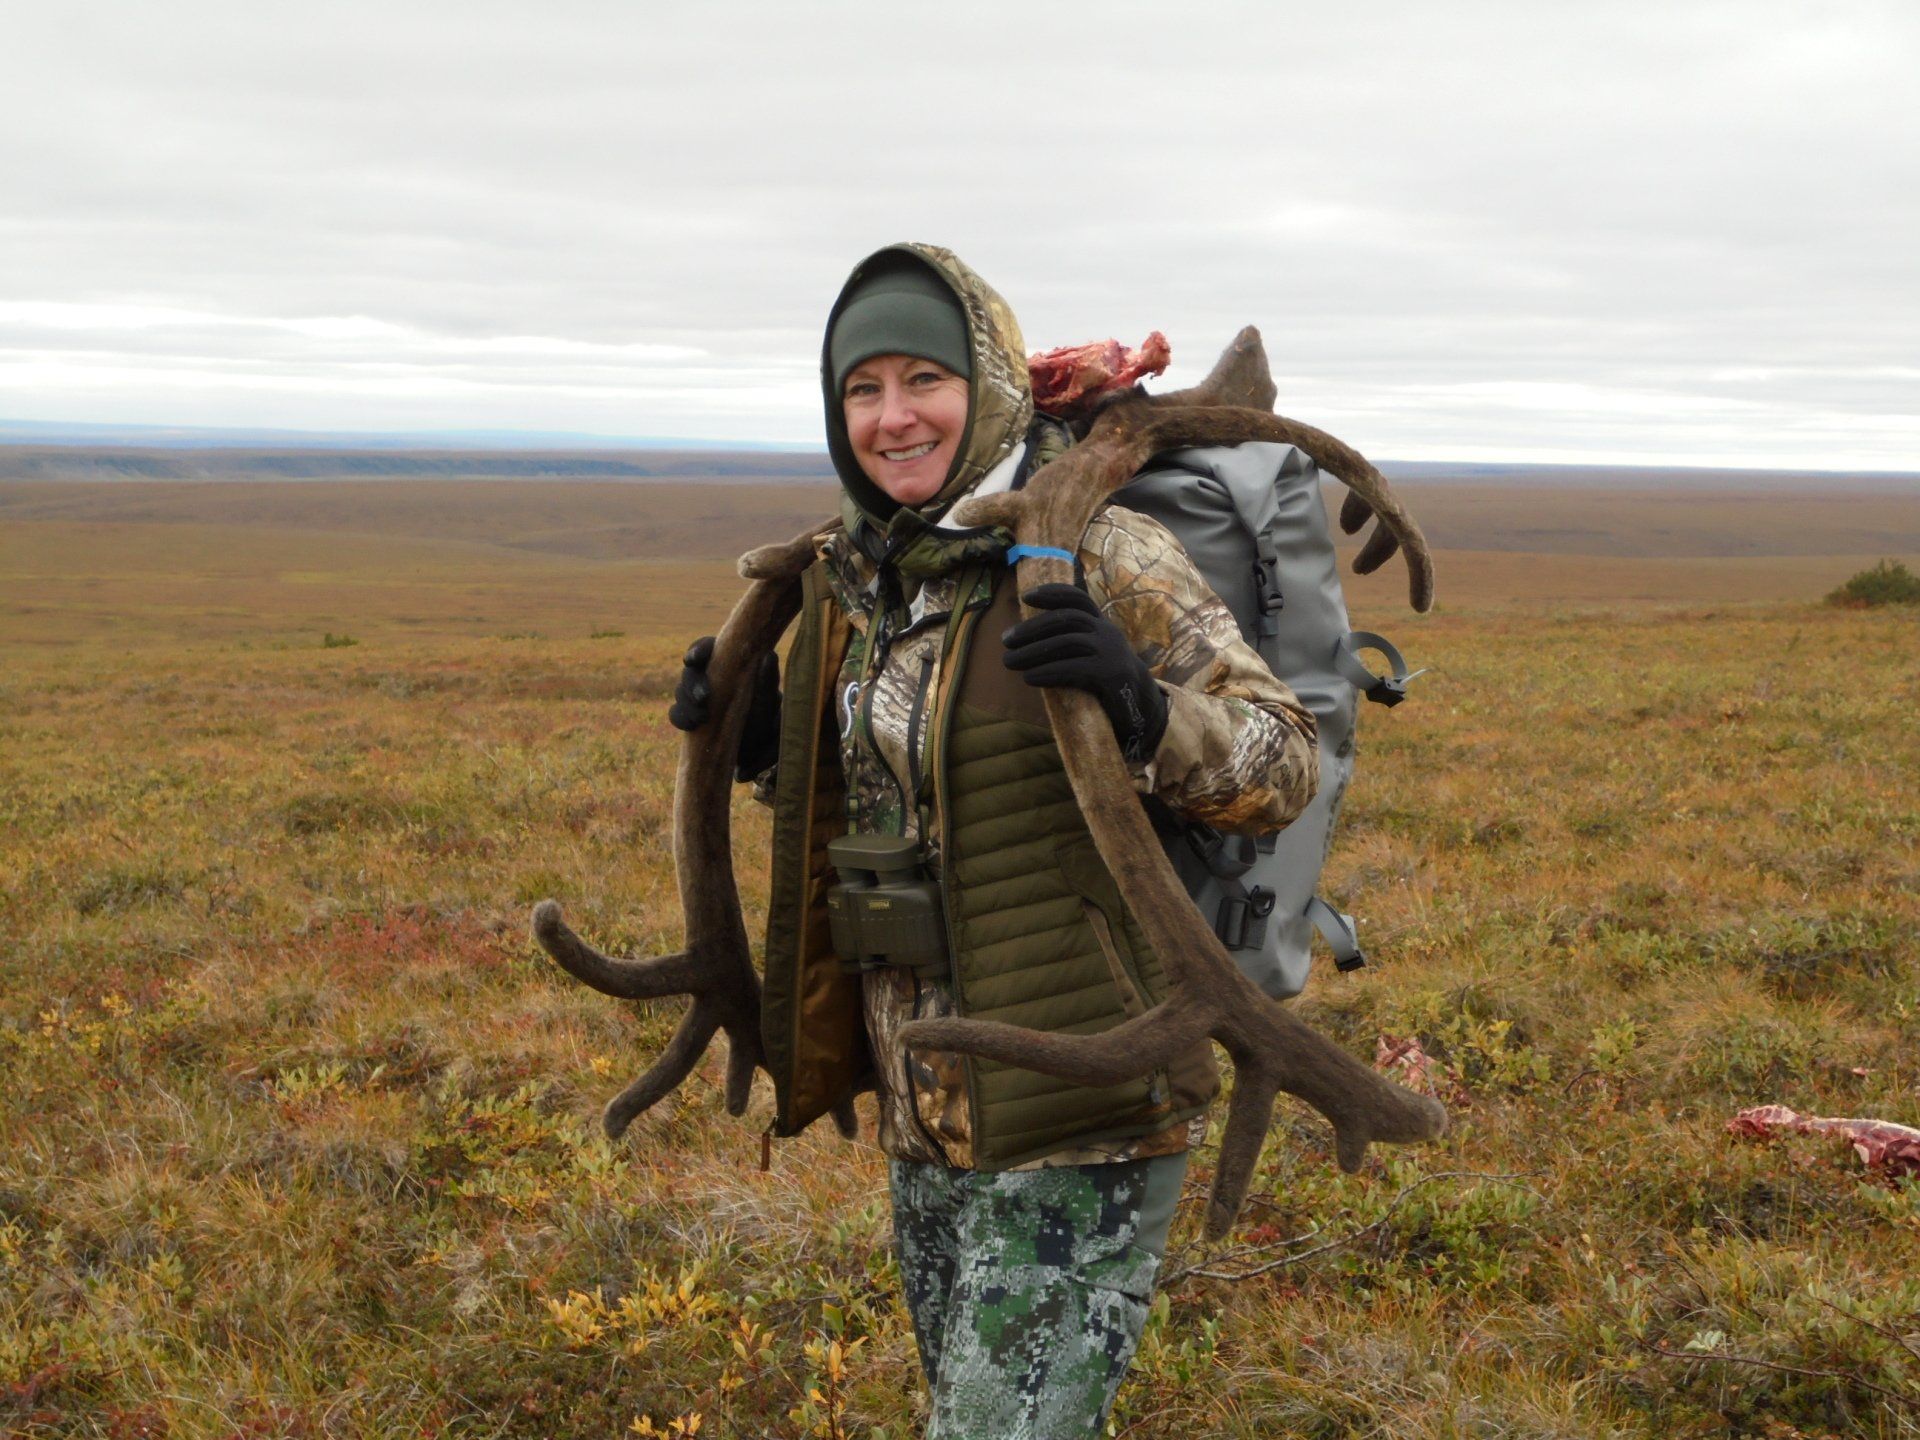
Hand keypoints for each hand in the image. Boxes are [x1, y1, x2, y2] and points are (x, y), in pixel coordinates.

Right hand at [669, 636, 781, 781]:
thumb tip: (769, 655)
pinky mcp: (690, 718)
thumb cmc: (767, 717)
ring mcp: (698, 698)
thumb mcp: (769, 700)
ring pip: (681, 691)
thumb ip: (768, 680)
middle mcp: (709, 678)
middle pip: (690, 671)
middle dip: (691, 683)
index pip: (708, 648)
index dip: (698, 650)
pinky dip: (681, 718)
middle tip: (703, 698)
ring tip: (701, 718)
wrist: (759, 749)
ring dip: (686, 703)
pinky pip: (677, 713)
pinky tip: (692, 726)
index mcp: (727, 664)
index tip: (693, 660)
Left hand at [1001, 583, 1167, 761]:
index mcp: (1101, 624)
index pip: (1078, 599)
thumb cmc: (1105, 682)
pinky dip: (1047, 672)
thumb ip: (1069, 643)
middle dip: (1032, 627)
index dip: (1052, 593)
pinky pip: (1074, 668)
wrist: (1140, 709)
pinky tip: (1029, 678)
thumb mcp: (1090, 655)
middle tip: (1005, 641)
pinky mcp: (1111, 674)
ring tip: (1009, 662)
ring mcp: (1111, 652)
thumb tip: (1025, 638)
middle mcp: (1108, 632)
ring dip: (1033, 651)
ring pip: (1067, 642)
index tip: (1026, 597)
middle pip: (1066, 618)